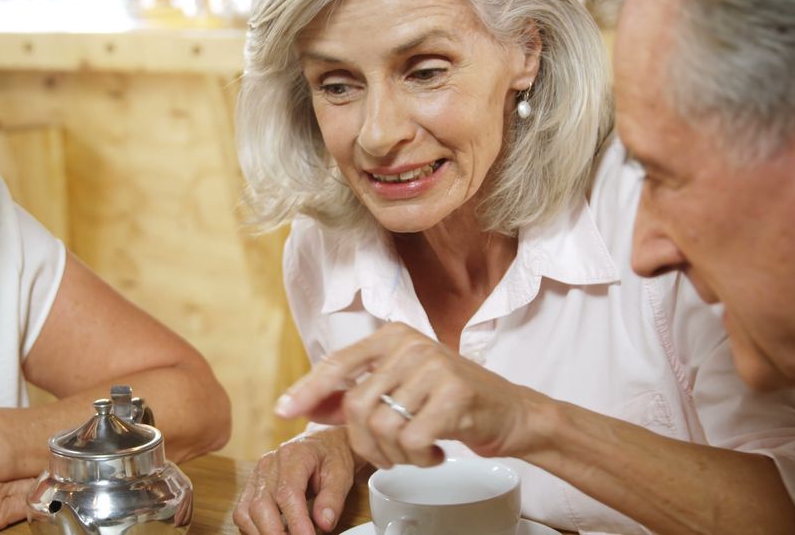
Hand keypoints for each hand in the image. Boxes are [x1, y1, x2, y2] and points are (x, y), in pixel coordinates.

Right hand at [233, 426, 359, 534]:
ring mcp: (257, 475)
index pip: (287, 494)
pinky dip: (255, 529)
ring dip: (262, 534)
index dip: (296, 522)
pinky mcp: (252, 486)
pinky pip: (243, 512)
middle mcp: (269, 464)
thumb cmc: (331, 456)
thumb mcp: (341, 474)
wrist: (322, 443)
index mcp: (292, 456)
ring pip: (245, 512)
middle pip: (261, 506)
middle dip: (276, 534)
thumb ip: (333, 499)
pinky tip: (274, 533)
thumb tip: (324, 523)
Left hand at [275, 323, 548, 467]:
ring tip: (416, 451)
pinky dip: (418, 457)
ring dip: (395, 454)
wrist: (511, 412)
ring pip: (382, 426)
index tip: (284, 412)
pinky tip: (434, 451)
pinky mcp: (455, 393)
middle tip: (391, 455)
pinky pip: (411, 439)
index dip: (308, 390)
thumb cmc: (450, 401)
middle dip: (367, 444)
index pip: (338, 364)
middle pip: (357, 406)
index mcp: (392, 336)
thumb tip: (303, 406)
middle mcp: (410, 344)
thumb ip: (354, 394)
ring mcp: (434, 365)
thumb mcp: (399, 388)